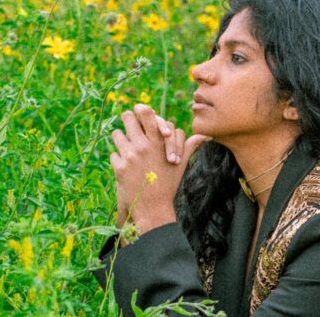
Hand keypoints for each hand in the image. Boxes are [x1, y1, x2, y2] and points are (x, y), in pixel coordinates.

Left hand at [109, 104, 208, 235]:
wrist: (153, 209)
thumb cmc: (169, 185)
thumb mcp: (181, 164)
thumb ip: (190, 146)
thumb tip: (206, 136)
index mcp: (159, 142)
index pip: (146, 113)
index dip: (141, 110)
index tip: (139, 111)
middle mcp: (143, 145)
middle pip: (127, 117)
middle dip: (128, 120)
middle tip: (130, 125)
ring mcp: (130, 156)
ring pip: (117, 134)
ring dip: (121, 139)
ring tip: (126, 147)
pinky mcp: (120, 167)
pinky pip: (114, 154)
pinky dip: (118, 159)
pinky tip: (125, 166)